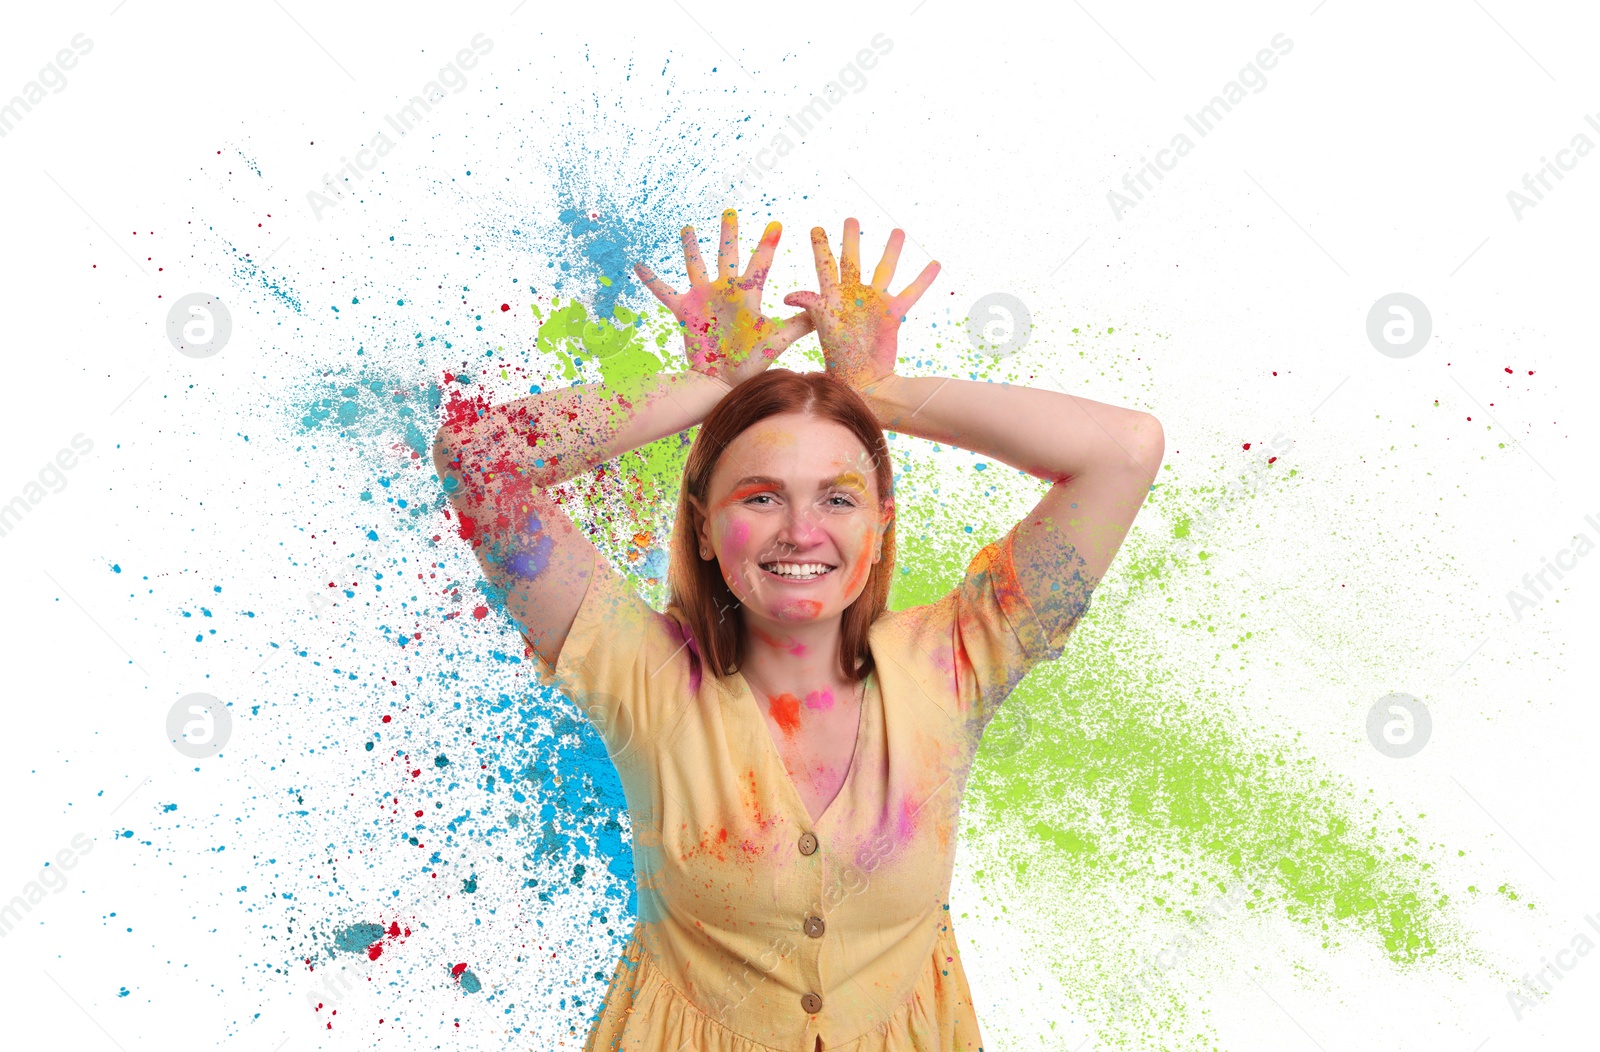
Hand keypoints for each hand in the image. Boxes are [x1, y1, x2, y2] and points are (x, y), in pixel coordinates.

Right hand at [634, 209, 813, 386]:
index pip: (760, 263)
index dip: (767, 243)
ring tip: (687, 228)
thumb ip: (799, 323)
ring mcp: (703, 299)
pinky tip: (638, 265)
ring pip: (696, 265)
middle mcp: (725, 291)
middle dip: (728, 233)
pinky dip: (651, 280)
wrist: (722, 383)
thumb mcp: (776, 340)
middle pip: (727, 254)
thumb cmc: (751, 364)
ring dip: (691, 247)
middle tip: (729, 210)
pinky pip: (664, 292)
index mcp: (747, 295)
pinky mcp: (684, 311)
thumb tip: (823, 308)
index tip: (776, 223)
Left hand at [782, 218, 939, 390]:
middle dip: (851, 239)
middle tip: (851, 219)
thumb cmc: (838, 359)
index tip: (816, 227)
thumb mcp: (822, 327)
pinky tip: (935, 263)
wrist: (862, 380)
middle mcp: (854, 295)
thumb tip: (789, 296)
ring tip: (898, 231)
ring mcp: (874, 303)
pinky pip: (911, 292)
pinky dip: (923, 279)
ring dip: (892, 250)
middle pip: (853, 260)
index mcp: (833, 297)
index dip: (820, 246)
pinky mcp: (893, 314)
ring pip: (884, 269)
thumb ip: (811, 306)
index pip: (825, 265)